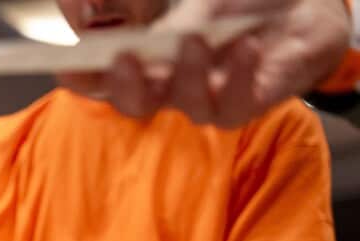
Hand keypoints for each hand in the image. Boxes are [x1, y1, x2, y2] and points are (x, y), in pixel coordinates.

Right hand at [61, 0, 351, 126]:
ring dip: (185, 73)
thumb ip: (138, 7)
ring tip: (196, 39)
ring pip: (181, 103)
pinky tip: (245, 46)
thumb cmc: (231, 0)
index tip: (66, 64)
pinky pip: (232, 107)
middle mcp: (166, 83)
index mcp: (142, 57)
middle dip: (122, 84)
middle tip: (123, 57)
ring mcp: (204, 97)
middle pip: (131, 101)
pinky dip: (237, 77)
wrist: (297, 7)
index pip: (97, 77)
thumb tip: (81, 8)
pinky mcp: (244, 105)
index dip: (78, 75)